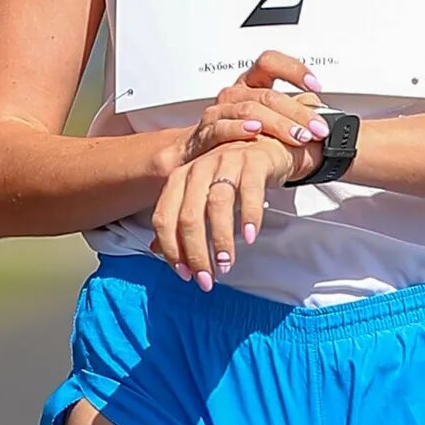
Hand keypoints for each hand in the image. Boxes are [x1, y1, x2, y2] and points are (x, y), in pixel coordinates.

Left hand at [152, 130, 294, 288]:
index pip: (164, 217)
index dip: (172, 249)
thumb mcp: (201, 197)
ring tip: (226, 264)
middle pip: (189, 216)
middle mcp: (198, 169)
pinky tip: (249, 237)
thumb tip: (156, 251)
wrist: (267, 145)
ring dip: (221, 240)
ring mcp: (225, 162)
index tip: (185, 274)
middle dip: (196, 253)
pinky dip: (249, 216)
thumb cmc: (231, 176)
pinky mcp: (253, 161)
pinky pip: (249, 191)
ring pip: (217, 205)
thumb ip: (179, 222)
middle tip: (206, 279)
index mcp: (180, 179)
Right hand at [182, 48, 325, 163]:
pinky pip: (222, 127)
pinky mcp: (206, 132)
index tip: (315, 86)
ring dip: (278, 124)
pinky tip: (255, 132)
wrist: (198, 154)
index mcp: (250, 83)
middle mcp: (235, 93)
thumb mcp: (266, 119)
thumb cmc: (238, 135)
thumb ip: (291, 114)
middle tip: (318, 128)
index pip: (270, 62)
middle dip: (298, 112)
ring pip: (250, 110)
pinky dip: (239, 129)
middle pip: (268, 93)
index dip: (293, 69)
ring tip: (299, 136)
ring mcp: (219, 111)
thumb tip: (324, 119)